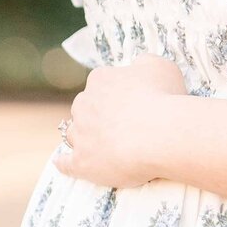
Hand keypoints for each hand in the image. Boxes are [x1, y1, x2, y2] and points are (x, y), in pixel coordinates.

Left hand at [53, 54, 189, 188]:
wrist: (160, 135)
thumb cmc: (163, 98)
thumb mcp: (160, 66)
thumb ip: (143, 63)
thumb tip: (136, 67)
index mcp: (100, 79)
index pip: (100, 83)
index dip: (114, 94)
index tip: (127, 104)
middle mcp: (84, 104)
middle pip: (84, 108)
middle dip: (96, 115)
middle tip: (118, 126)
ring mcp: (81, 134)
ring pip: (74, 134)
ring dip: (83, 138)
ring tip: (98, 147)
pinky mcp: (81, 162)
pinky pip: (65, 163)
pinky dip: (63, 162)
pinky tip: (63, 163)